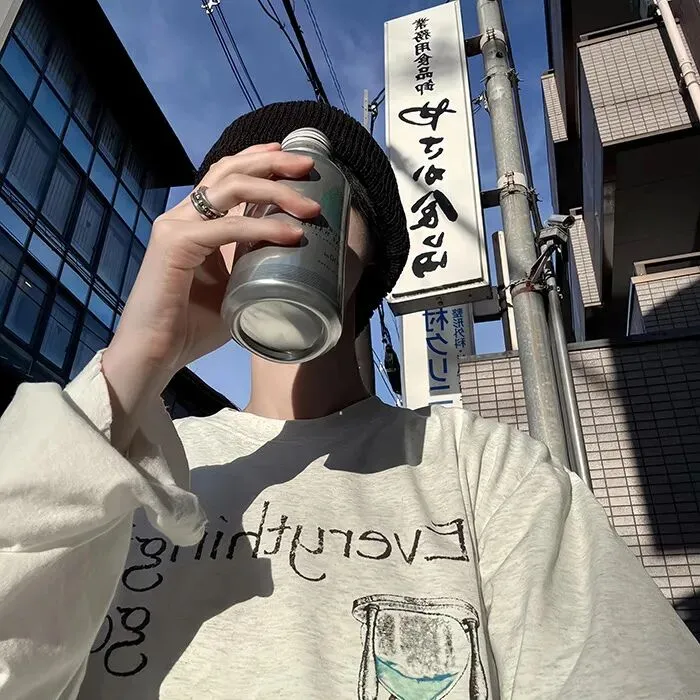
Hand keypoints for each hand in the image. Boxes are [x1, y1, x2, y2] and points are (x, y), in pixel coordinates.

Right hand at [101, 143, 319, 446]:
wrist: (155, 354)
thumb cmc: (192, 327)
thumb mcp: (235, 288)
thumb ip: (254, 268)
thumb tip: (294, 264)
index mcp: (195, 222)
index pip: (226, 174)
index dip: (258, 159)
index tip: (292, 158)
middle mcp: (183, 216)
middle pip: (230, 169)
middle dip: (273, 162)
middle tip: (308, 165)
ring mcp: (177, 226)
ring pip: (231, 186)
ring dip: (275, 189)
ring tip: (309, 206)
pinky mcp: (175, 243)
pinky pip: (228, 227)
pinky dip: (264, 228)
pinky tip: (291, 234)